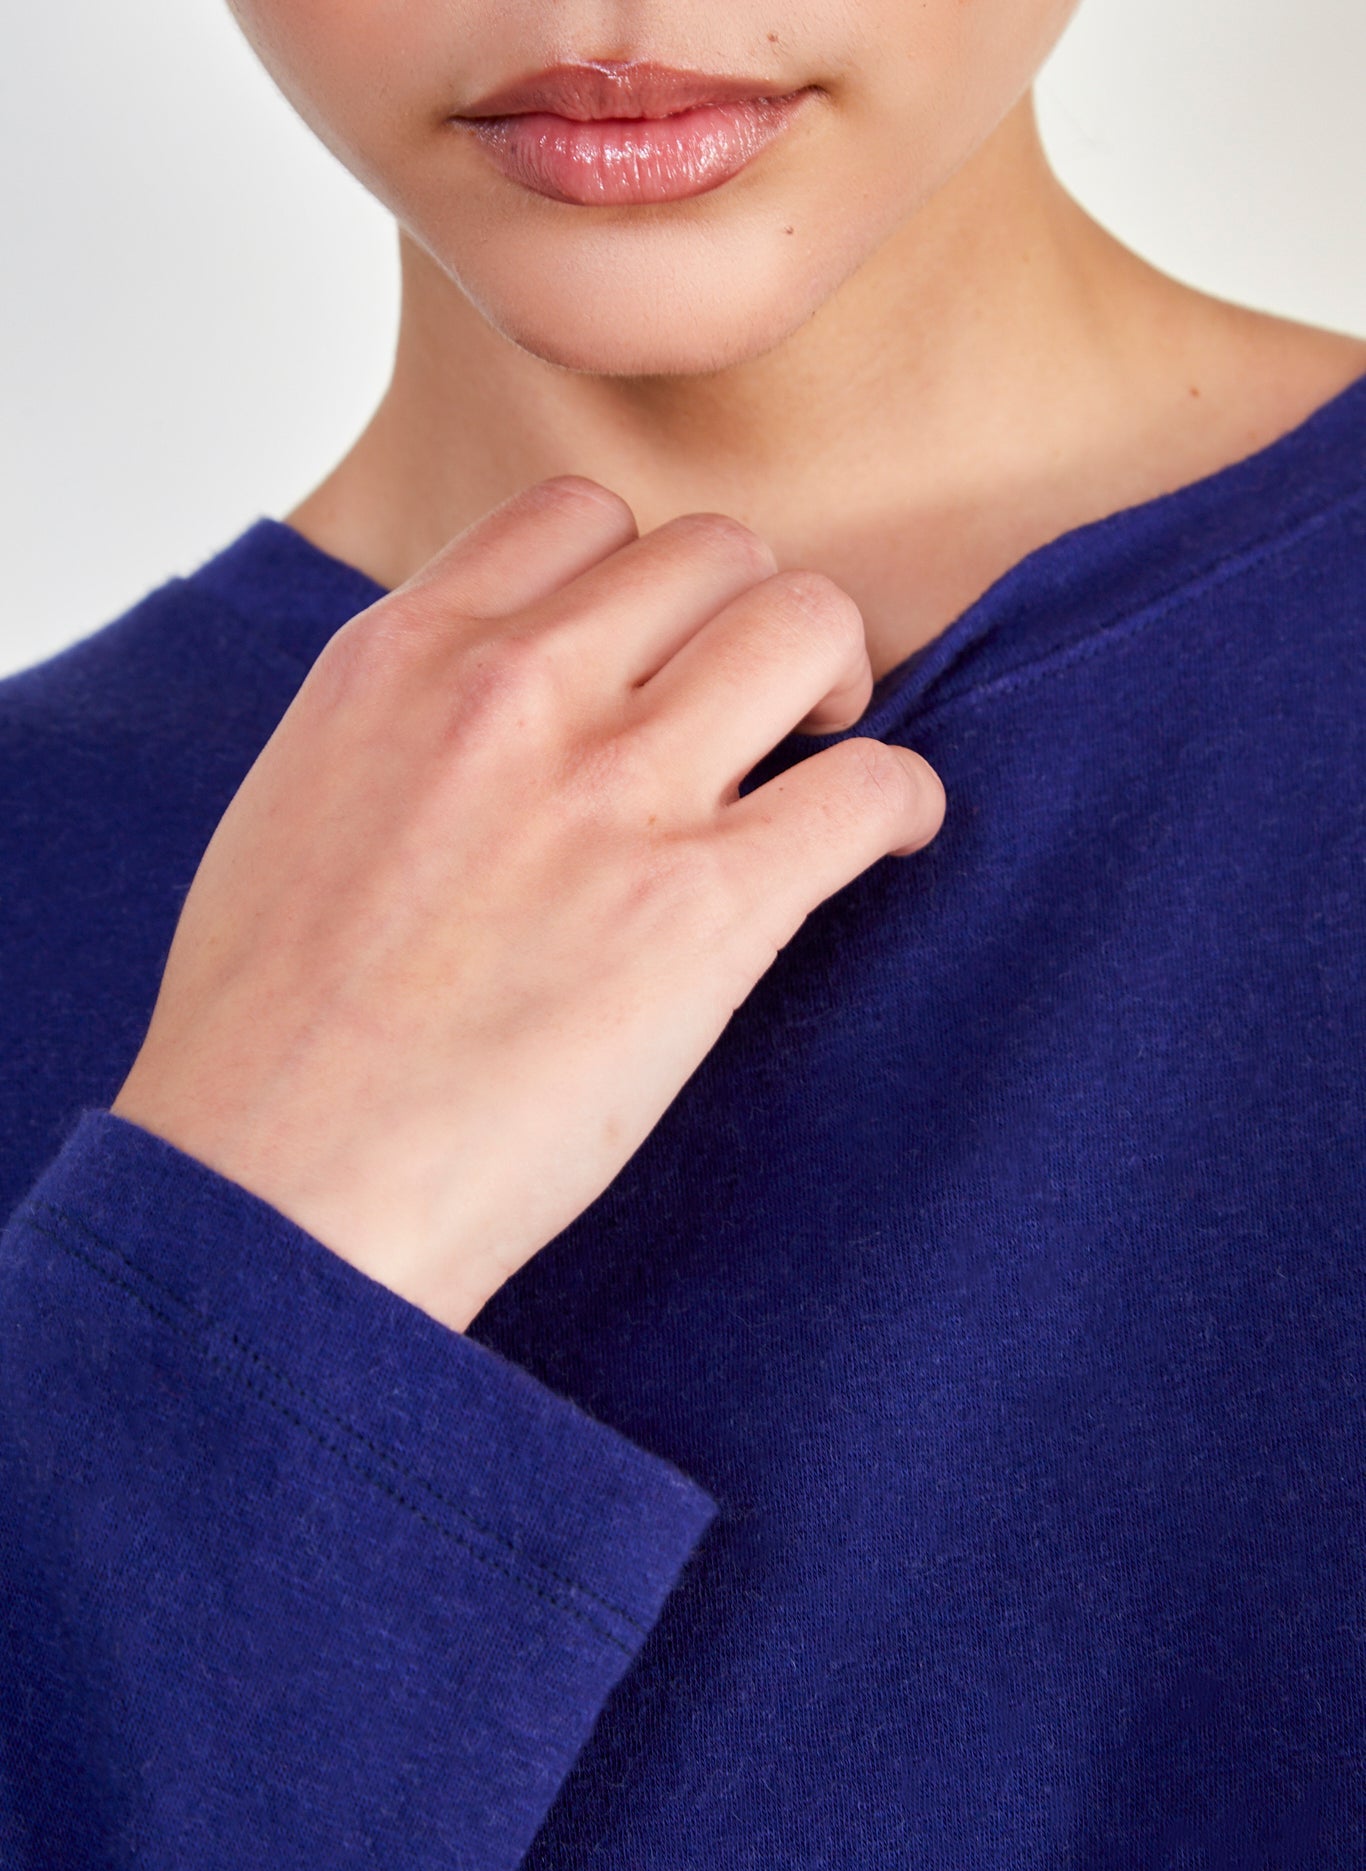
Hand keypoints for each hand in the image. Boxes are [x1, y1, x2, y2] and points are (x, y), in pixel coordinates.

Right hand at [113, 479, 944, 1330]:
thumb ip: (406, 725)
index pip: (577, 516)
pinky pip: (869, 785)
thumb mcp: (298, 804)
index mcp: (403, 655)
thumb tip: (494, 718)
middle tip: (763, 708)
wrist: (278, 1184)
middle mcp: (515, 690)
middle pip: (713, 551)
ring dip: (838, 678)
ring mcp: (614, 789)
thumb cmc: (267, 1035)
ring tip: (827, 752)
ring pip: (805, 622)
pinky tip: (884, 840)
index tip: (665, 648)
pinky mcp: (704, 905)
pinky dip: (900, 801)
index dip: (648, 575)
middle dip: (751, 617)